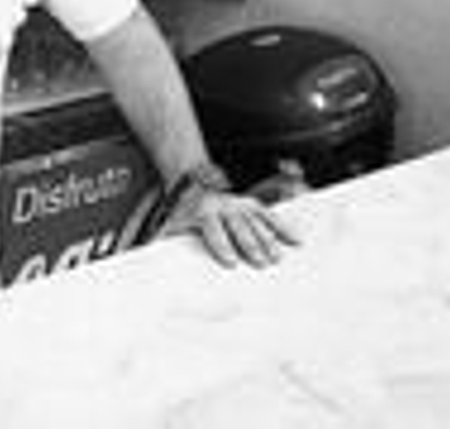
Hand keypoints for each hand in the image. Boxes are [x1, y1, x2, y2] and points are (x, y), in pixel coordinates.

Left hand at [160, 188, 299, 267]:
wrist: (191, 186)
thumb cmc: (182, 214)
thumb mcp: (170, 225)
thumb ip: (166, 242)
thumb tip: (153, 263)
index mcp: (202, 213)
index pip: (213, 230)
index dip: (222, 246)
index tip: (231, 262)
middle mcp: (223, 207)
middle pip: (239, 227)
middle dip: (250, 245)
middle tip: (260, 263)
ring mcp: (239, 205)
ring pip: (256, 222)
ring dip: (268, 240)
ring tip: (276, 258)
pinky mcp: (251, 205)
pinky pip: (269, 215)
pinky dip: (283, 227)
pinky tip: (296, 240)